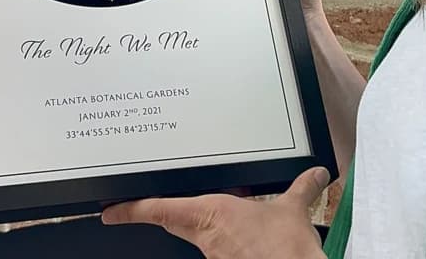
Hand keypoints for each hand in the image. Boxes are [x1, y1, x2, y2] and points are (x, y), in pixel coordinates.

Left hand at [101, 166, 329, 258]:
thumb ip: (301, 188)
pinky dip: (229, 236)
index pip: (160, 210)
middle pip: (176, 221)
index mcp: (212, 214)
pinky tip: (248, 232)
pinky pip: (220, 246)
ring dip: (208, 222)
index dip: (131, 210)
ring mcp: (216, 255)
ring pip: (199, 234)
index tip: (110, 211)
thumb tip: (315, 174)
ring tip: (227, 209)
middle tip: (147, 201)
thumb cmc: (285, 248)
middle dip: (166, 211)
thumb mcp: (293, 209)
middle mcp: (208, 236)